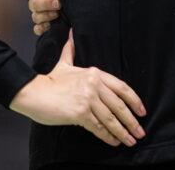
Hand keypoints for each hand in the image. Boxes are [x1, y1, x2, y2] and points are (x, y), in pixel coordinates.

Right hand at [9, 30, 145, 145]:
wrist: (33, 92)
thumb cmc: (50, 81)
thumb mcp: (64, 63)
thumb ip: (70, 50)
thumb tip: (72, 33)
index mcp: (95, 73)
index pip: (121, 87)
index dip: (134, 100)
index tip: (141, 111)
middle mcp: (94, 85)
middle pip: (119, 105)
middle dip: (132, 121)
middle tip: (140, 132)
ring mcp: (87, 99)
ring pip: (111, 118)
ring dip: (123, 131)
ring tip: (131, 141)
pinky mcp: (80, 113)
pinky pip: (98, 127)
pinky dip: (108, 136)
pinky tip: (114, 141)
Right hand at [27, 0, 60, 35]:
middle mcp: (34, 0)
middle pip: (36, 4)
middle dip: (47, 4)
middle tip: (59, 3)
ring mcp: (37, 13)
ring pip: (36, 16)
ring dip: (46, 16)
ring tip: (57, 15)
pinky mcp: (41, 24)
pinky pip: (37, 29)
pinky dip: (42, 28)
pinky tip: (49, 26)